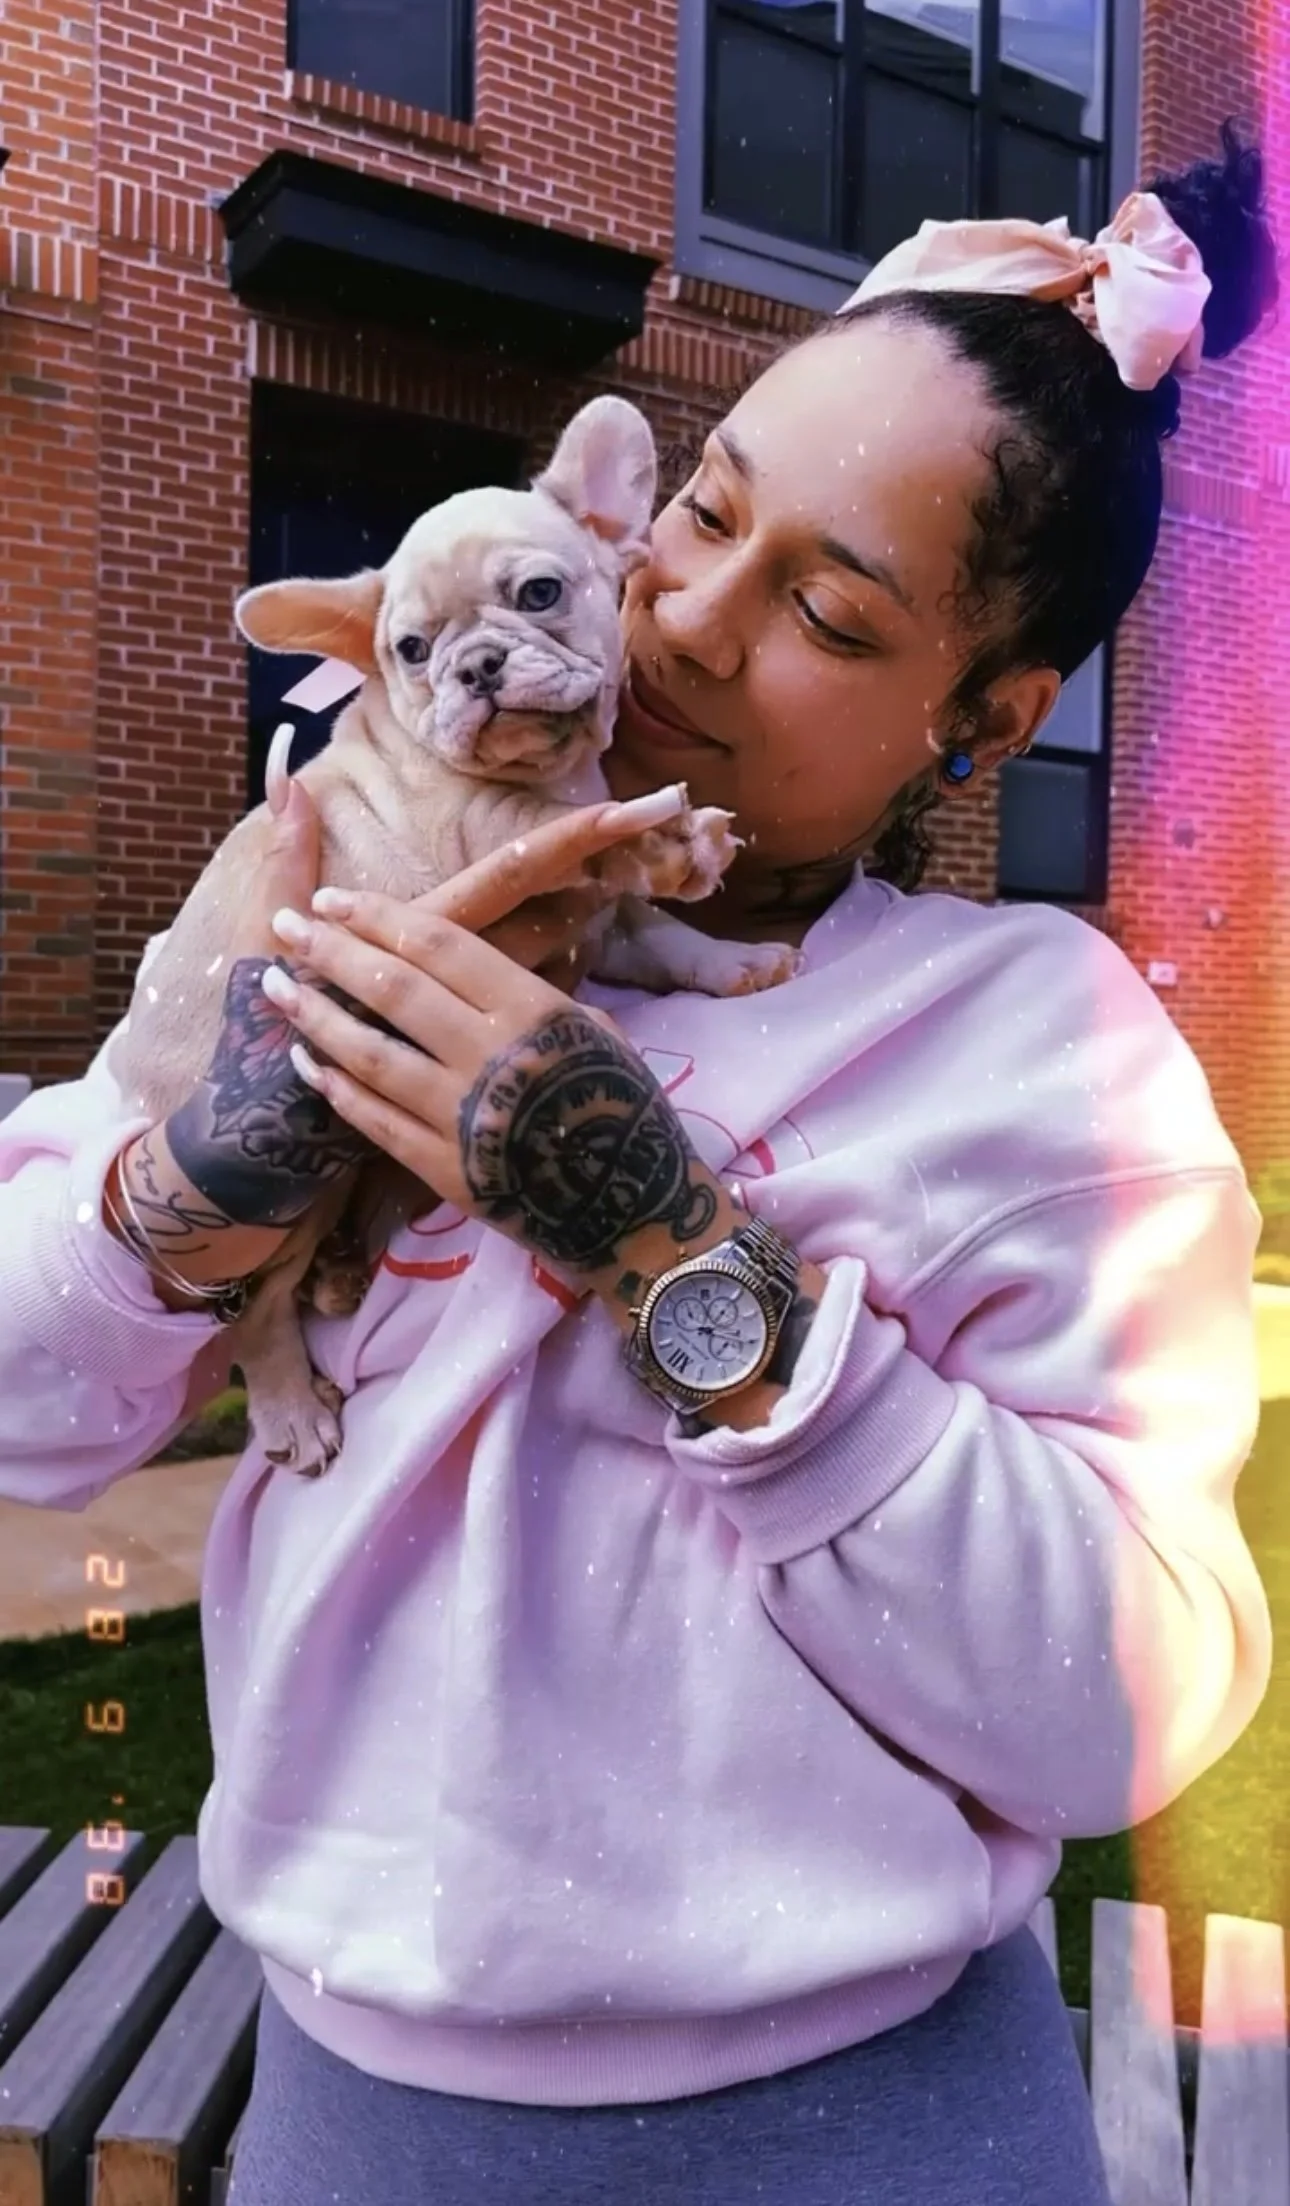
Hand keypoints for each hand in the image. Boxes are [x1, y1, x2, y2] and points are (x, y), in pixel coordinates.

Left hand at [162, 742, 675, 1237]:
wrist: (636, 1214)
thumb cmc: (625, 1111)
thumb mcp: (596, 1033)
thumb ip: (531, 998)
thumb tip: (476, 964)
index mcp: (533, 1010)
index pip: (440, 946)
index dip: (379, 916)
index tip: (332, 898)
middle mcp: (492, 1056)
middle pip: (395, 989)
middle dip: (332, 951)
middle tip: (286, 927)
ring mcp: (463, 1116)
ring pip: (371, 1055)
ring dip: (316, 1016)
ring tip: (276, 986)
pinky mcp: (445, 1170)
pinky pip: (376, 1122)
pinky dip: (335, 1088)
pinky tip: (306, 1061)